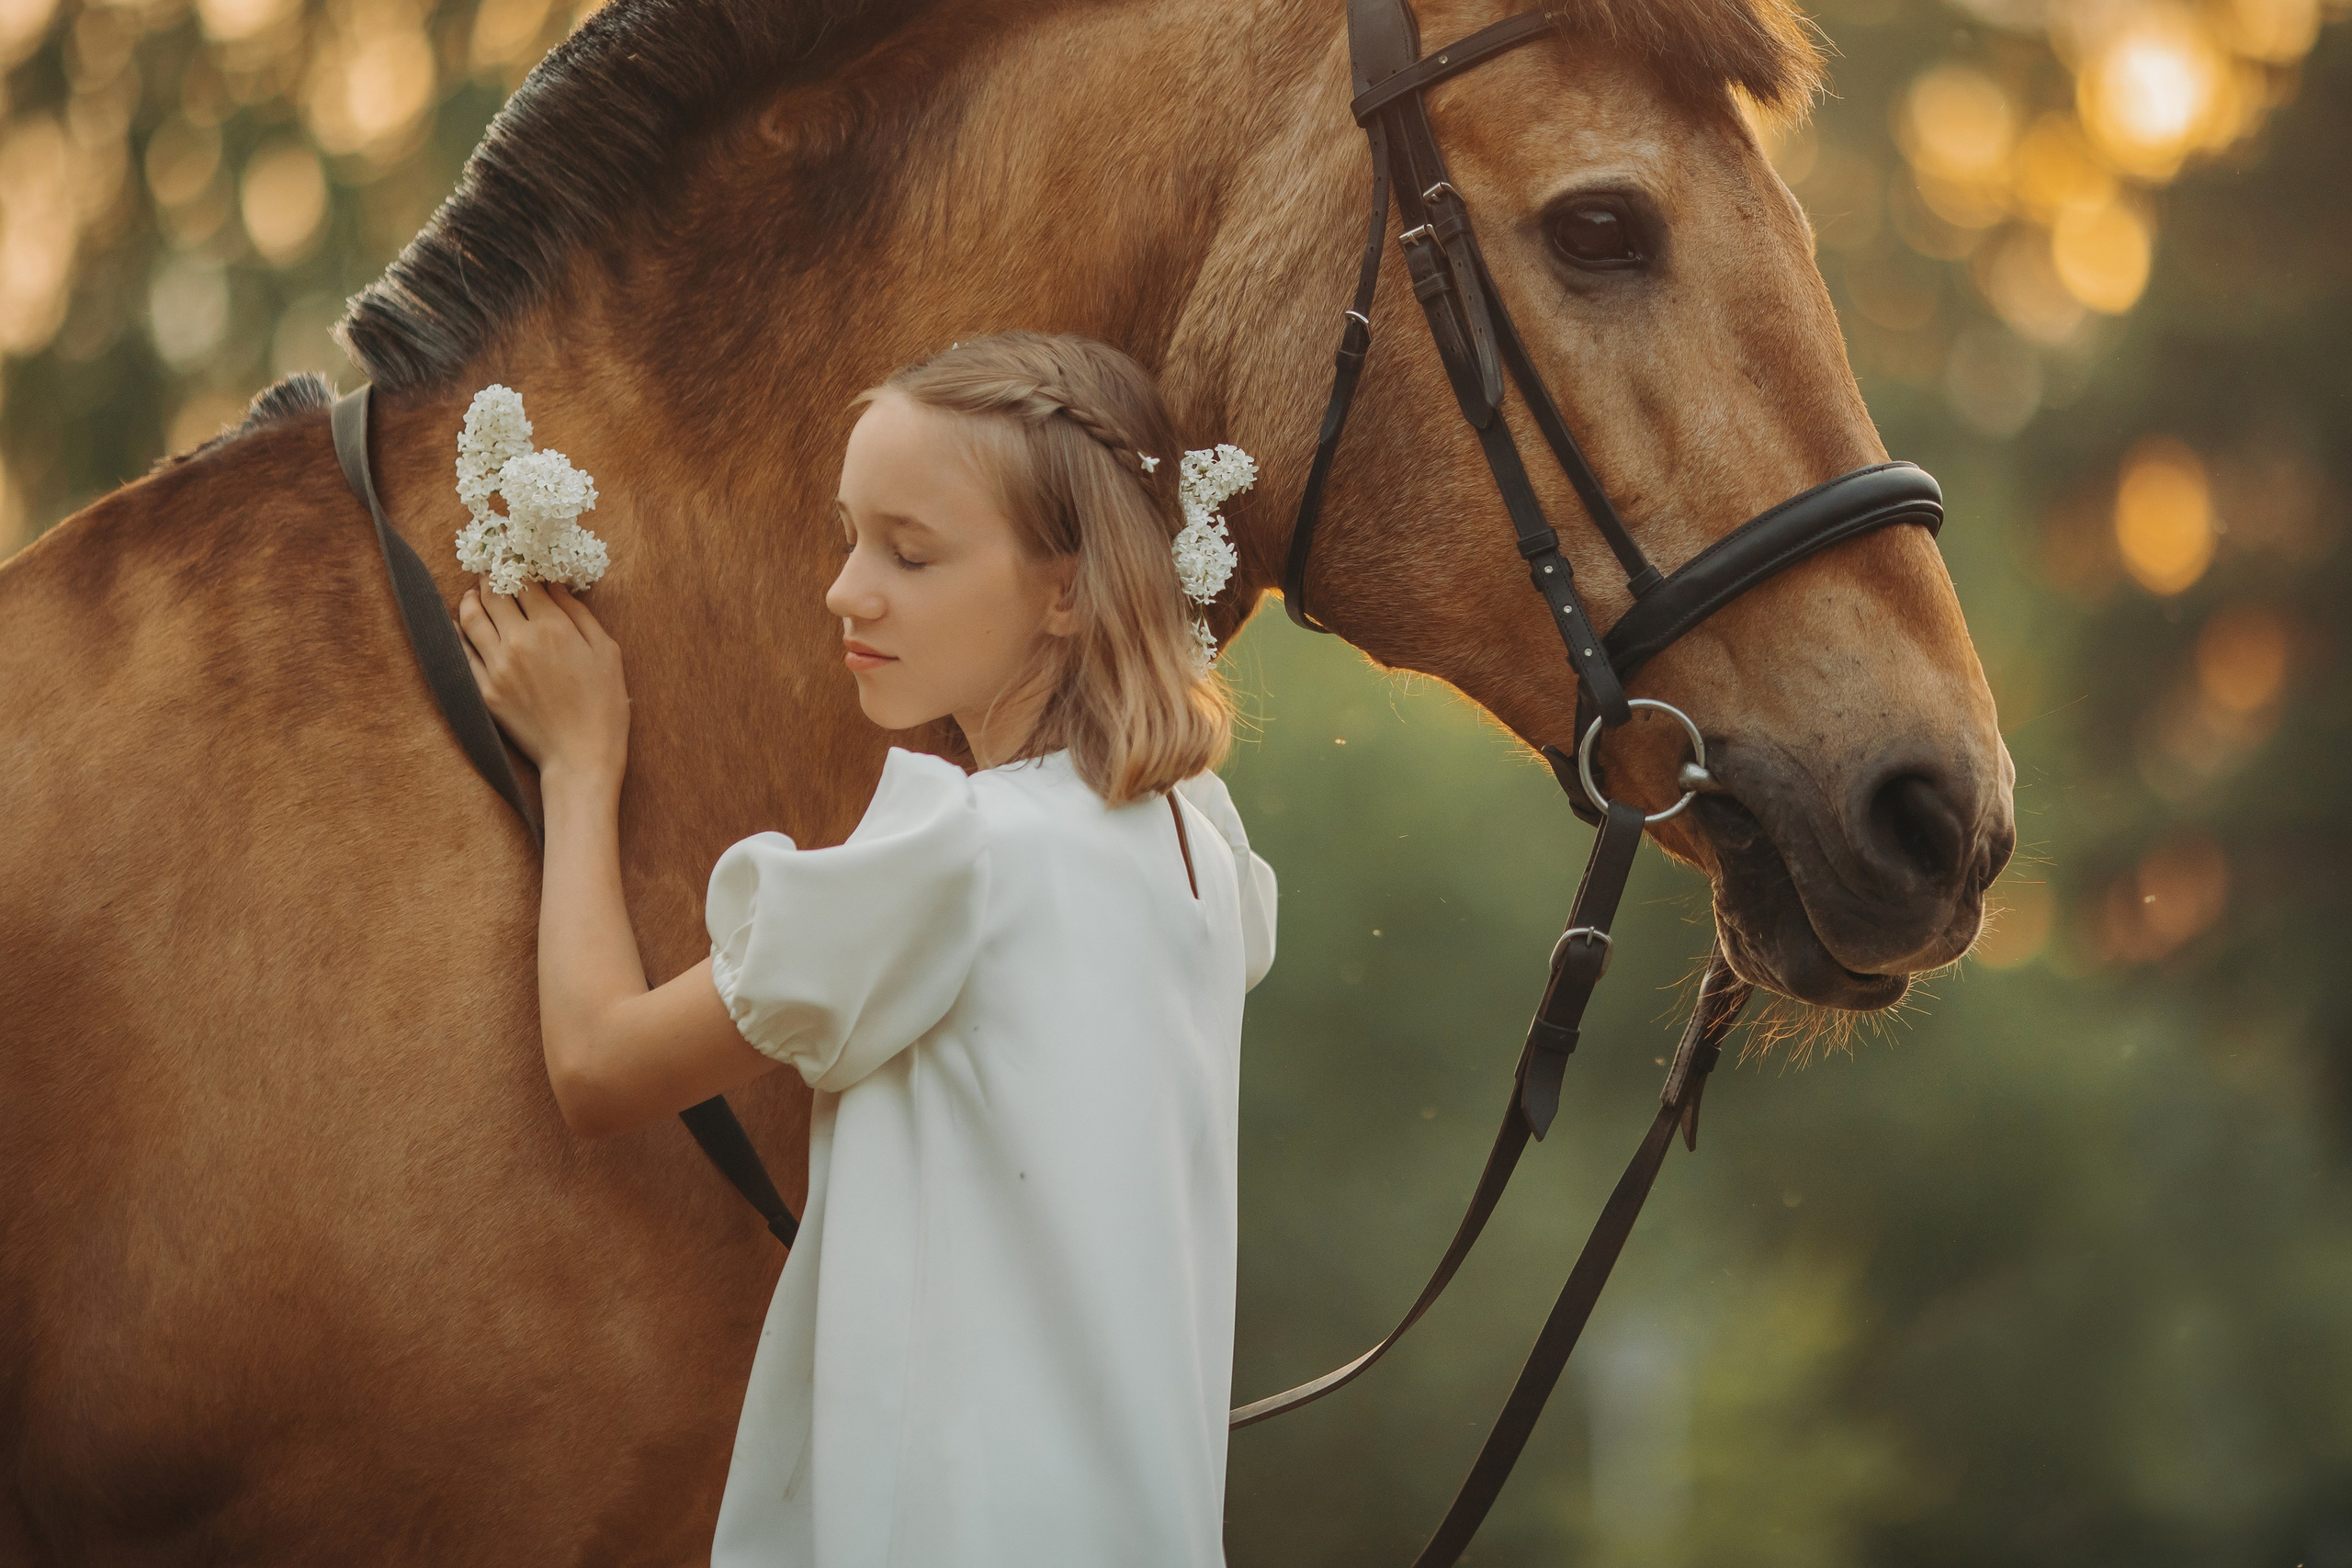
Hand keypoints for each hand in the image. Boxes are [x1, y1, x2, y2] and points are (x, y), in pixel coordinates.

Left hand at [456, 579, 628, 785]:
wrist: (580, 756)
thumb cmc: (603, 706)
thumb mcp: (606, 652)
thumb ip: (579, 613)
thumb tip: (554, 586)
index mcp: (553, 628)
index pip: (525, 582)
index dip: (519, 566)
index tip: (516, 559)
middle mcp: (519, 641)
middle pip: (494, 595)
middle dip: (492, 577)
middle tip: (491, 569)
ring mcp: (497, 666)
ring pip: (471, 619)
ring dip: (470, 599)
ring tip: (473, 592)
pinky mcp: (485, 690)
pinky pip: (462, 653)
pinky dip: (458, 632)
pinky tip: (460, 624)